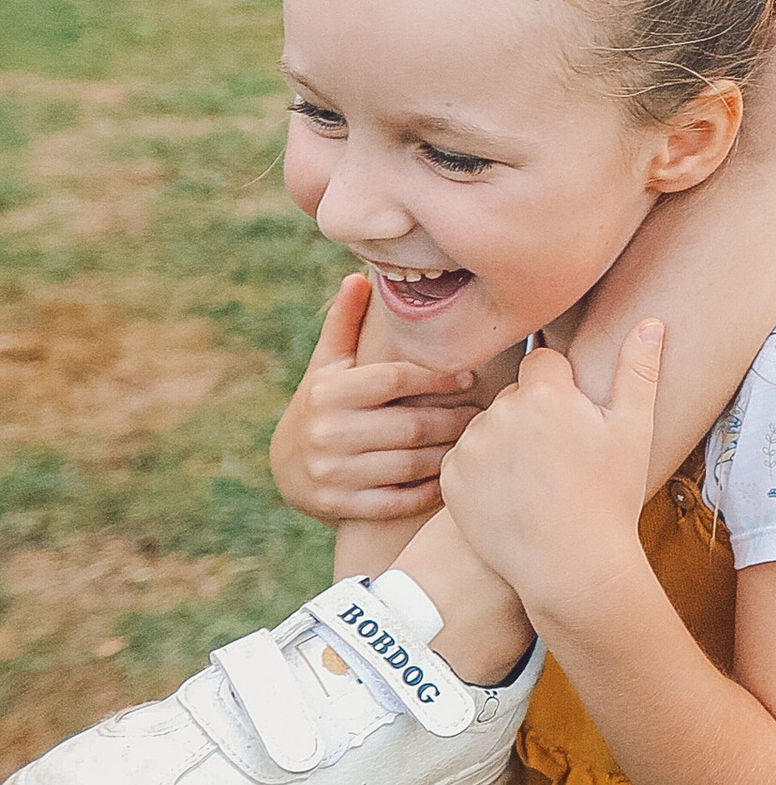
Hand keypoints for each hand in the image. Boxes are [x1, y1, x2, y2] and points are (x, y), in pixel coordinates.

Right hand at [269, 273, 476, 522]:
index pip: (394, 379)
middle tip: (482, 414)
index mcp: (328, 392)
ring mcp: (333, 473)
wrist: (285, 469)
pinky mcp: (340, 507)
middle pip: (410, 425)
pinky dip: (428, 490)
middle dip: (452, 420)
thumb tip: (358, 277)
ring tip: (472, 441)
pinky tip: (450, 476)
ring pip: (409, 464)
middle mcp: (328, 433)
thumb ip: (344, 323)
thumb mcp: (326, 365)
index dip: (435, 377)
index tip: (467, 377)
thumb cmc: (320, 405)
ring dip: (447, 453)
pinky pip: (397, 501)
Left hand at [439, 322, 664, 627]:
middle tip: (560, 458)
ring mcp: (471, 447)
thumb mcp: (633, 431)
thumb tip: (651, 323)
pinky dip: (483, 473)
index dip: (562, 388)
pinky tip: (512, 497)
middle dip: (533, 415)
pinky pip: (466, 459)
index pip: (543, 362)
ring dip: (506, 443)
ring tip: (537, 482)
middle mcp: (500, 412)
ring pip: (490, 427)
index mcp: (544, 393)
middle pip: (516, 395)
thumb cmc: (610, 497)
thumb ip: (638, 371)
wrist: (572, 567)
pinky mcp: (451, 480)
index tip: (575, 421)